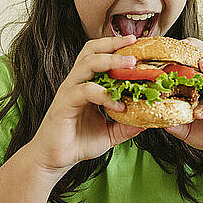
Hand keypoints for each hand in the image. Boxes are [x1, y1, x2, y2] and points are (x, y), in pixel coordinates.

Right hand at [30, 35, 144, 173]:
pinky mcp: (64, 104)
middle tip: (134, 44)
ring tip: (131, 64)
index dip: (116, 47)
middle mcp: (76, 82)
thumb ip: (127, 126)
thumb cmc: (78, 142)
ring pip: (87, 64)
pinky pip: (84, 91)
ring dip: (110, 61)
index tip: (136, 42)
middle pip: (91, 50)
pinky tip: (117, 104)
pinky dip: (103, 94)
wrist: (54, 160)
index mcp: (86, 83)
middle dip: (113, 44)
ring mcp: (69, 91)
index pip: (99, 55)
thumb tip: (148, 122)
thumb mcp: (110, 133)